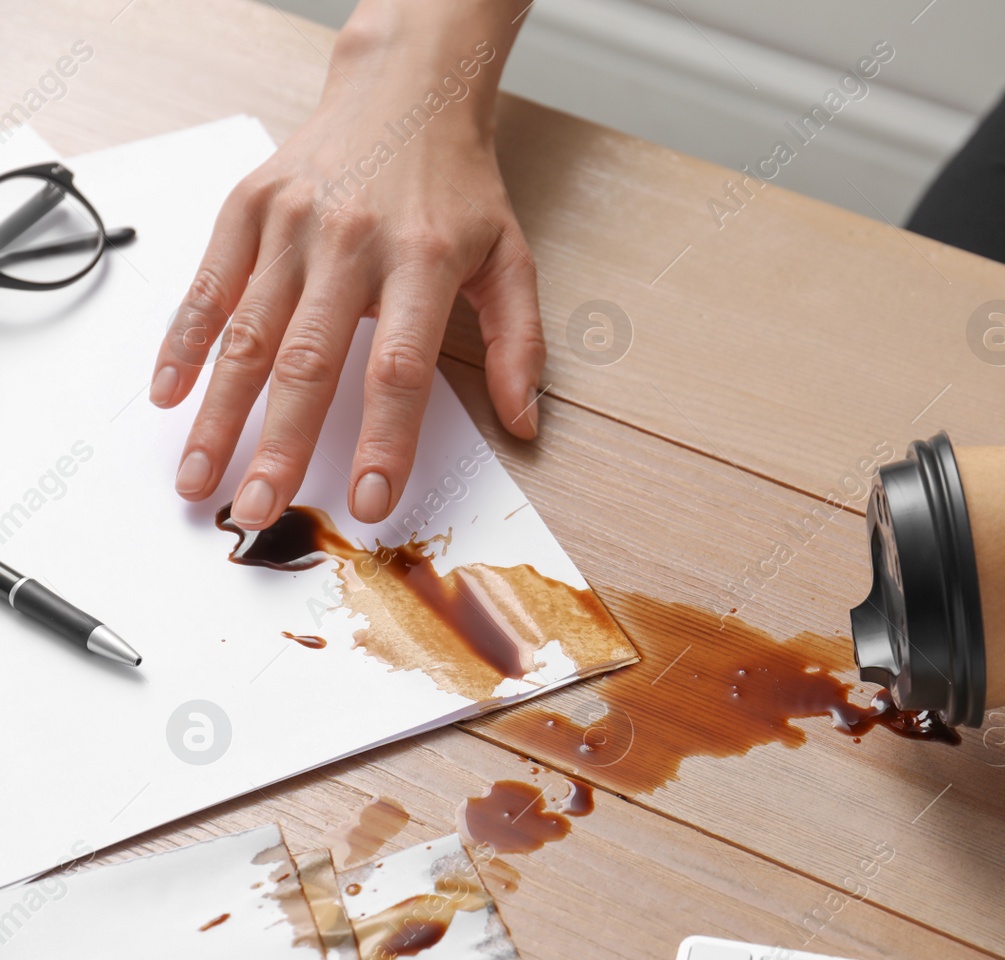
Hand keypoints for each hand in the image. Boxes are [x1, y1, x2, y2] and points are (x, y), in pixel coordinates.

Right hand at [149, 11, 539, 528]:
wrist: (407, 91)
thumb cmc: (457, 188)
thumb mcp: (510, 260)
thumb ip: (519, 346)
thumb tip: (526, 424)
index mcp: (421, 261)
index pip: (398, 370)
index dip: (383, 441)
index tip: (367, 501)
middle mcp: (351, 241)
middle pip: (309, 362)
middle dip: (278, 448)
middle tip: (258, 512)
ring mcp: (292, 222)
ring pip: (247, 333)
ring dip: (218, 413)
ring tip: (198, 476)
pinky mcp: (249, 207)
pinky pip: (209, 285)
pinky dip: (183, 341)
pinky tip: (168, 394)